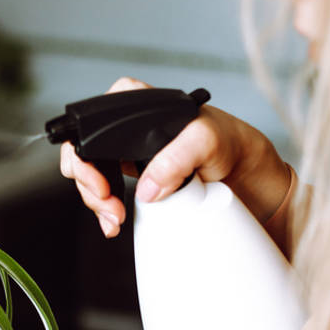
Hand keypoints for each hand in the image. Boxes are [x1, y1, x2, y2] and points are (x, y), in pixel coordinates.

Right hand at [59, 77, 293, 239]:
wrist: (245, 178)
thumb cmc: (230, 144)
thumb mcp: (207, 141)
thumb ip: (178, 157)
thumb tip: (147, 186)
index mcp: (138, 106)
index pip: (92, 120)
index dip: (84, 150)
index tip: (99, 178)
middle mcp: (128, 129)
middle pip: (84, 153)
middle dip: (88, 184)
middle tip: (106, 203)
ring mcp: (128, 156)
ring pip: (90, 178)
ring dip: (96, 203)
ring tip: (114, 219)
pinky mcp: (132, 180)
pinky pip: (104, 196)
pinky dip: (105, 213)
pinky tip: (114, 223)